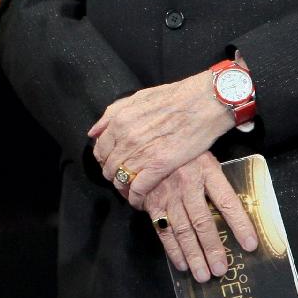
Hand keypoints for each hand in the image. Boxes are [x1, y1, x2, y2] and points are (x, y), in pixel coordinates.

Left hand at [88, 70, 232, 200]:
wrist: (203, 102)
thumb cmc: (174, 97)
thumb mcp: (137, 98)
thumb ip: (112, 114)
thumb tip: (93, 132)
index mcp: (119, 121)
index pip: (100, 150)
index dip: (104, 160)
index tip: (112, 164)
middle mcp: (126, 138)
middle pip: (109, 167)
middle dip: (113, 175)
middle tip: (123, 178)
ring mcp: (142, 153)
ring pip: (121, 180)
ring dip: (124, 188)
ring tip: (131, 190)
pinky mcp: (159, 166)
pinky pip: (138, 189)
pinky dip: (136, 198)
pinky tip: (139, 200)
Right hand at [142, 154, 258, 281]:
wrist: (145, 140)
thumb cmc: (182, 150)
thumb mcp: (203, 151)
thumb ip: (217, 174)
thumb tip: (238, 195)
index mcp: (207, 170)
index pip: (227, 201)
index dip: (239, 224)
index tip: (250, 245)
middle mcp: (187, 183)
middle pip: (203, 222)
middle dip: (213, 248)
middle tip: (221, 270)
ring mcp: (168, 194)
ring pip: (183, 230)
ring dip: (193, 255)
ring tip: (204, 275)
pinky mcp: (152, 202)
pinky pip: (163, 230)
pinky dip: (172, 249)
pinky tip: (182, 264)